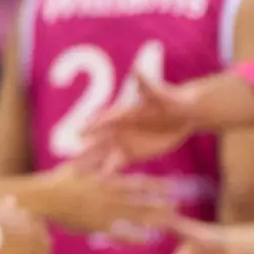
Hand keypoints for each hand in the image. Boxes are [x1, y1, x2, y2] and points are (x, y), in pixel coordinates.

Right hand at [20, 162, 178, 235]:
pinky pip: (120, 233)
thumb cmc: (57, 180)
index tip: (176, 186)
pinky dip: (135, 237)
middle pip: (142, 201)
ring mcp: (104, 212)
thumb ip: (94, 156)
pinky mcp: (96, 226)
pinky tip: (149, 240)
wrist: (41, 198)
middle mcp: (109, 196)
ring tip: (172, 222)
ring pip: (135, 217)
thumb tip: (103, 143)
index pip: (139, 183)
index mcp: (107, 180)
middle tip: (181, 205)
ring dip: (154, 219)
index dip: (159, 185)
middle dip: (162, 202)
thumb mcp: (77, 164)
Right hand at [78, 71, 198, 170]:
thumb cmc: (172, 101)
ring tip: (77, 174)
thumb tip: (136, 69)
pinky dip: (109, 173)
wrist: (184, 114)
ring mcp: (124, 142)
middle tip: (69, 158)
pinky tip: (99, 183)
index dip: (92, 126)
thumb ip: (147, 85)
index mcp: (123, 114)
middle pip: (98, 140)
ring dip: (92, 164)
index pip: (104, 120)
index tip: (78, 133)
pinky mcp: (133, 154)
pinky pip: (118, 165)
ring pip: (104, 154)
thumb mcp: (161, 94)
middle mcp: (119, 129)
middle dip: (84, 150)